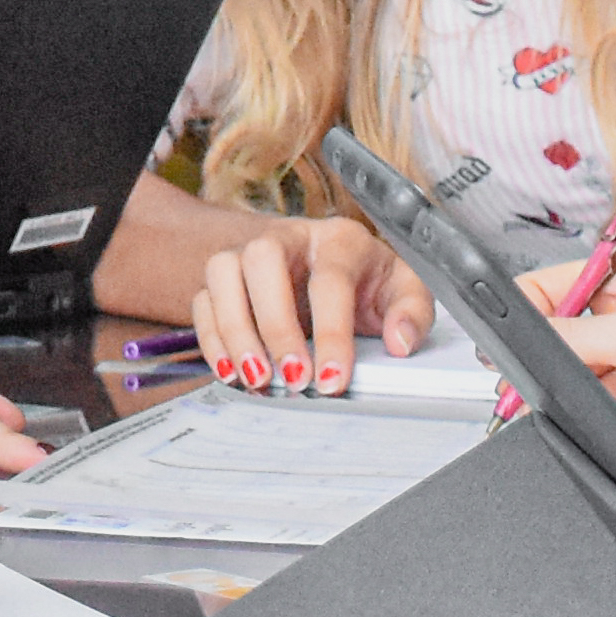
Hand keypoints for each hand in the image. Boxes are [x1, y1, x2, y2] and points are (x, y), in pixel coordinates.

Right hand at [187, 214, 423, 393]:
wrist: (329, 264)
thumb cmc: (366, 281)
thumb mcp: (403, 291)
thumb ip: (412, 312)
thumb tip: (400, 341)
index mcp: (338, 239)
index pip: (330, 280)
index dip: (332, 333)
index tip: (333, 380)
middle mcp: (288, 237)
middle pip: (264, 260)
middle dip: (276, 325)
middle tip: (294, 379)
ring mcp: (248, 253)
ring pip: (222, 271)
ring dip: (234, 330)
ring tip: (256, 378)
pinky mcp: (224, 279)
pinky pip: (203, 300)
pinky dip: (211, 338)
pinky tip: (231, 372)